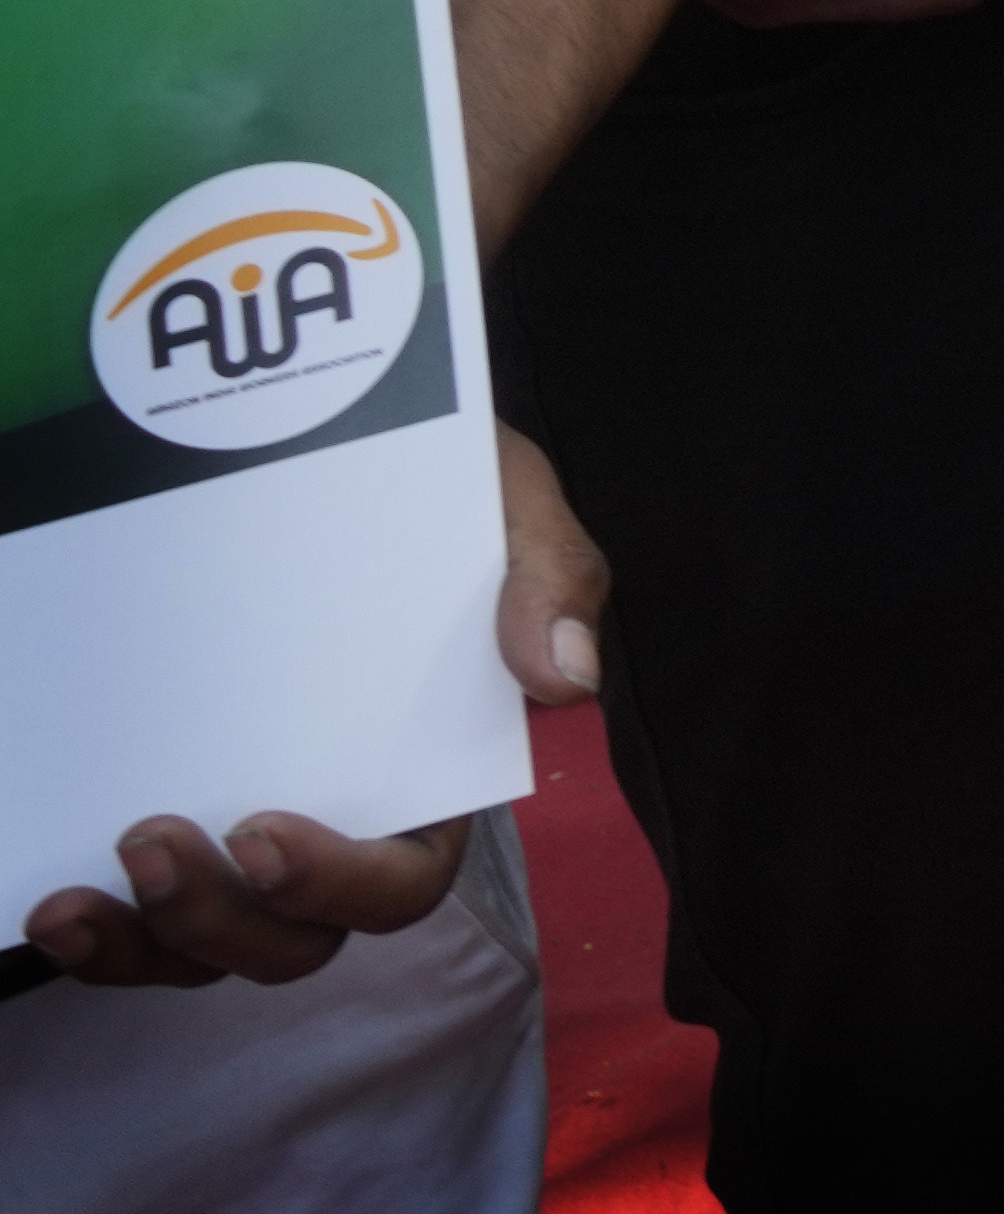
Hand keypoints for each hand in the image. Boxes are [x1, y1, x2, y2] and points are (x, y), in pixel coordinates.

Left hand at [14, 434, 600, 985]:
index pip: (400, 882)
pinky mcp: (174, 831)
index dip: (335, 883)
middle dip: (220, 918)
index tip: (264, 833)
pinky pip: (138, 930)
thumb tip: (561, 680)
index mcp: (430, 783)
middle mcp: (336, 833)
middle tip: (153, 839)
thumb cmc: (435, 492)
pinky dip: (98, 942)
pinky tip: (50, 908)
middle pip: (294, 941)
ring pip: (206, 952)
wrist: (328, 442)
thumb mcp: (505, 503)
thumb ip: (548, 575)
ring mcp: (246, 847)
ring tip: (76, 901)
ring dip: (143, 945)